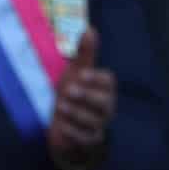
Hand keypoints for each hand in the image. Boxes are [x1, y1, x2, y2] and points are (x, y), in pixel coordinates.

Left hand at [48, 29, 115, 169]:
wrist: (67, 127)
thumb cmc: (74, 95)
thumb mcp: (76, 73)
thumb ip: (84, 54)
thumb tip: (90, 28)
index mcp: (104, 88)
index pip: (108, 81)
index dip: (96, 78)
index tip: (81, 73)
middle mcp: (106, 106)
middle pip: (104, 101)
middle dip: (86, 96)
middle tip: (68, 90)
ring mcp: (99, 124)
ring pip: (94, 120)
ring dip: (76, 113)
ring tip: (60, 106)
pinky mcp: (91, 140)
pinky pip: (86, 138)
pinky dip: (73, 133)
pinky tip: (61, 126)